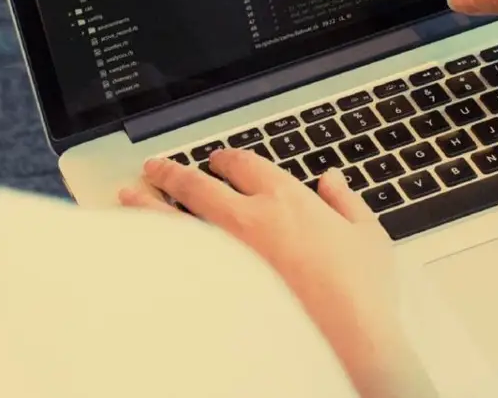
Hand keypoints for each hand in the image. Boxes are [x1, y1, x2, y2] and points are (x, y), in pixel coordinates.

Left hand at [120, 150, 423, 397]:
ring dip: (148, 202)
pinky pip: (173, 257)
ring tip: (130, 194)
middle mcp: (247, 218)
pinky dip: (152, 245)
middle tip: (156, 168)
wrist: (346, 339)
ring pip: (173, 217)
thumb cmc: (360, 292)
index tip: (218, 161)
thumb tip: (332, 181)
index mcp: (285, 198)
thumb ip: (347, 202)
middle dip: (171, 172)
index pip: (243, 164)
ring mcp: (224, 253)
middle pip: (196, 183)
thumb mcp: (367, 236)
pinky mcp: (213, 286)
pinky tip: (140, 243)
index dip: (226, 159)